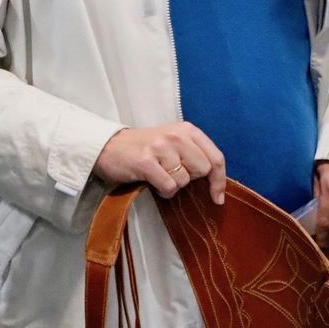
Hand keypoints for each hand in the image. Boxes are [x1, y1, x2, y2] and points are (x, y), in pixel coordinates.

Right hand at [94, 123, 226, 203]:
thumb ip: (195, 154)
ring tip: (159, 175)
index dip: (219, 180)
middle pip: (203, 170)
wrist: (109, 146)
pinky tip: (153, 183)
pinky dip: (163, 190)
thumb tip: (216, 183)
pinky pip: (168, 186)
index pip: (216, 158)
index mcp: (188, 130)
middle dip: (190, 178)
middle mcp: (177, 136)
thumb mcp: (175, 143)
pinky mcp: (146, 161)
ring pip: (184, 180)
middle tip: (172, 173)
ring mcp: (161, 147)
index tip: (218, 197)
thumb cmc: (146, 148)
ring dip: (173, 185)